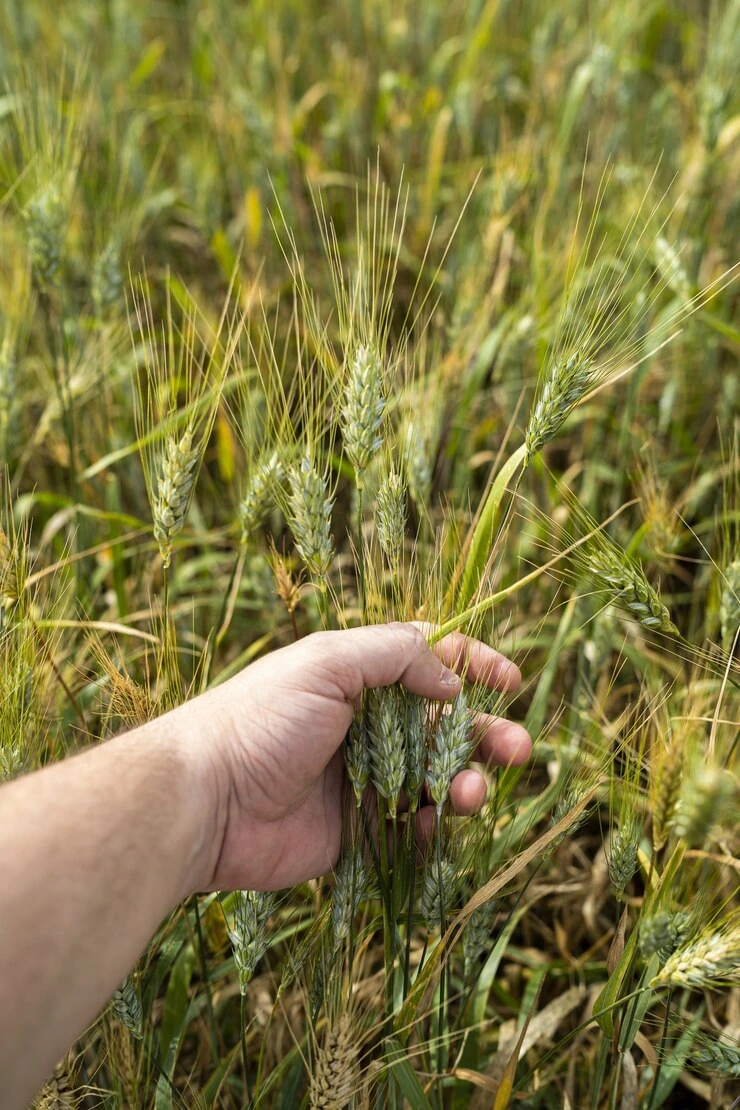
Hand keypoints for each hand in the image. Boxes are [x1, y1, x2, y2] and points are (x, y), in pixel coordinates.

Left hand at [182, 623, 530, 891]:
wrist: (206, 802)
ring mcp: (362, 778)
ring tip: (471, 792)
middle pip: (444, 724)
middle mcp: (365, 724)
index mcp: (356, 676)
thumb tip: (451, 682)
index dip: (472, 665)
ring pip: (435, 776)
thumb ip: (395, 657)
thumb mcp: (326, 663)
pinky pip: (411, 826)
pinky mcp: (356, 830)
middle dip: (487, 733)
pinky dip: (432, 824)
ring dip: (466, 780)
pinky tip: (432, 821)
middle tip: (519, 750)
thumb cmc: (261, 719)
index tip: (511, 679)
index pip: (428, 660)